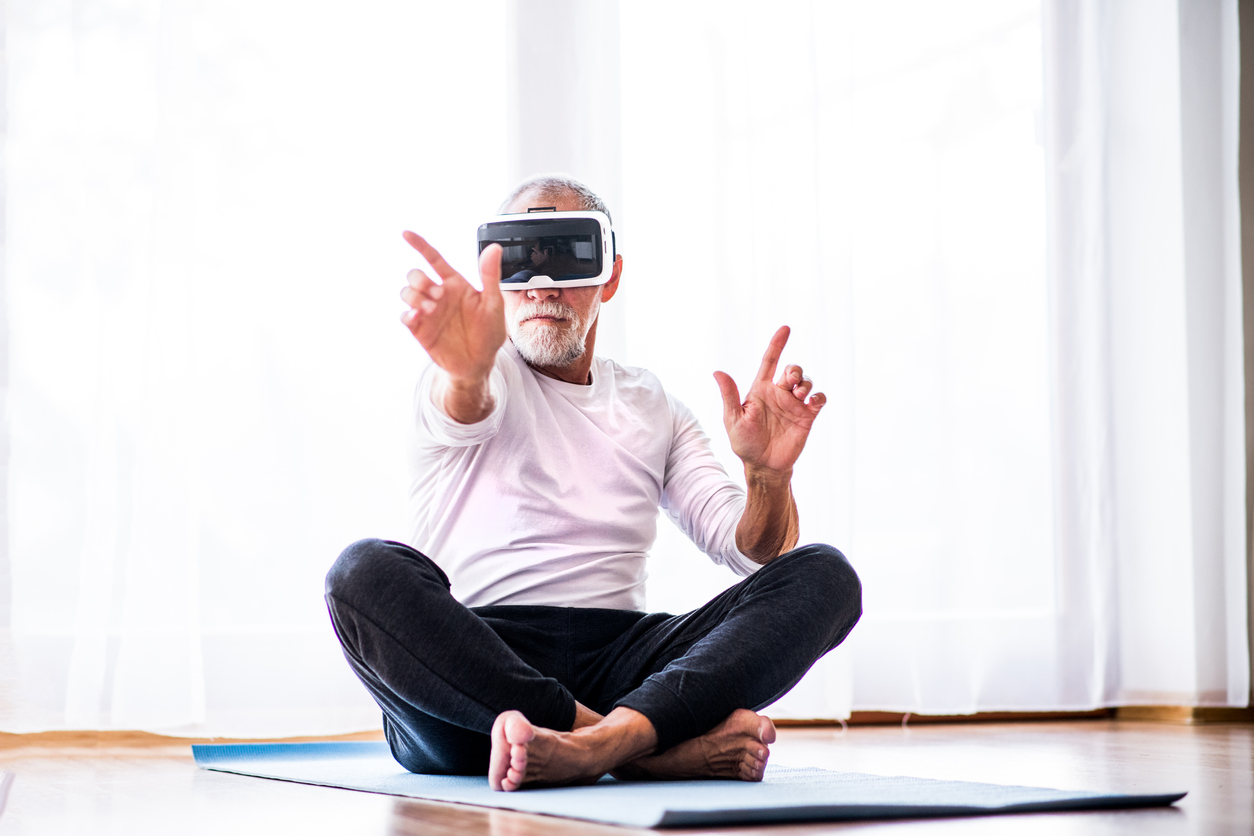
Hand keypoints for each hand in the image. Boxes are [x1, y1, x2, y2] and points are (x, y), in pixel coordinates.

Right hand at [400, 232, 505, 382]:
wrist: (480, 362)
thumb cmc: (488, 331)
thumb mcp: (493, 303)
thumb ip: (490, 275)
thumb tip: (494, 248)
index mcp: (454, 284)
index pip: (434, 259)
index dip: (419, 245)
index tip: (406, 234)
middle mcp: (438, 294)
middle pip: (415, 275)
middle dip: (421, 280)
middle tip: (438, 295)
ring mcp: (427, 312)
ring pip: (406, 292)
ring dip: (415, 296)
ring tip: (432, 308)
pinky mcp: (421, 329)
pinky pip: (405, 316)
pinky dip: (408, 314)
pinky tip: (418, 316)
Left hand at [714, 326, 825, 476]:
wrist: (763, 465)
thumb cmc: (744, 443)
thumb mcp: (734, 419)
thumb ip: (729, 395)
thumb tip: (717, 372)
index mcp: (760, 390)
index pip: (770, 361)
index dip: (777, 344)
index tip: (785, 328)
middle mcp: (779, 394)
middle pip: (792, 370)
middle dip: (794, 369)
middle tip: (791, 382)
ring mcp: (794, 405)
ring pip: (806, 381)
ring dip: (805, 382)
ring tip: (800, 394)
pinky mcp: (807, 417)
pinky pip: (818, 400)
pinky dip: (819, 396)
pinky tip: (812, 401)